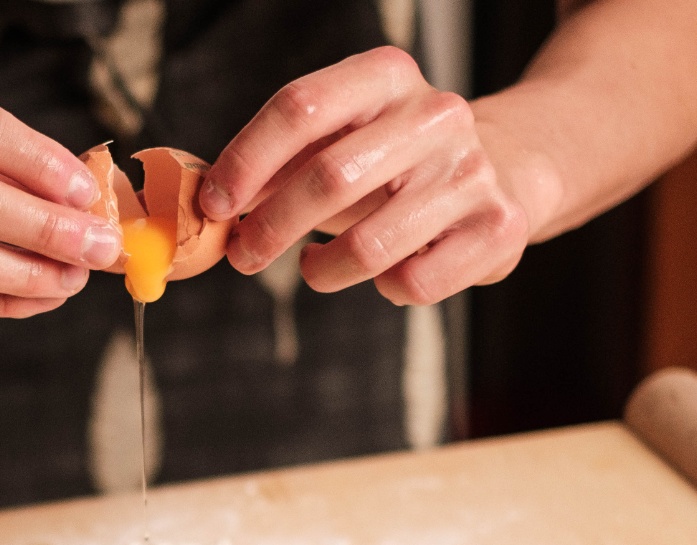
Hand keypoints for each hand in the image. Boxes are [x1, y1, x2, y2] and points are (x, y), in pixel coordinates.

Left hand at [199, 48, 528, 305]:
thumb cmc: (396, 166)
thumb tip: (213, 201)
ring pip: (369, 246)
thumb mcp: (341, 143)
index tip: (213, 205)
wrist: (507, 172)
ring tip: (313, 267)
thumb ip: (281, 164)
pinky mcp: (496, 228)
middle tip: (244, 256)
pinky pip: (412, 282)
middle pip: (329, 178)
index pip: (300, 108)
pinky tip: (384, 274)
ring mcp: (471, 172)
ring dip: (322, 271)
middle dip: (270, 228)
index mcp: (385, 79)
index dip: (246, 161)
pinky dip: (384, 290)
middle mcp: (435, 115)